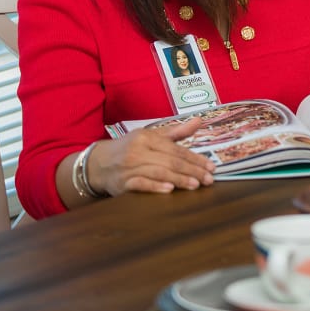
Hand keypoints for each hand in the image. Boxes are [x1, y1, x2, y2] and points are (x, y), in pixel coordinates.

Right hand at [87, 116, 216, 195]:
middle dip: (192, 170)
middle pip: (170, 161)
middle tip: (209, 180)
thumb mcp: (151, 136)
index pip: (176, 148)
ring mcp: (129, 166)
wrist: (98, 163)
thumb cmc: (130, 148)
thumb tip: (199, 120)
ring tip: (195, 185)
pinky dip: (155, 186)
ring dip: (179, 179)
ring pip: (158, 172)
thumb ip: (176, 132)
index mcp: (147, 137)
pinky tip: (169, 190)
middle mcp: (138, 150)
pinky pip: (140, 184)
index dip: (195, 158)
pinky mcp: (122, 182)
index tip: (211, 167)